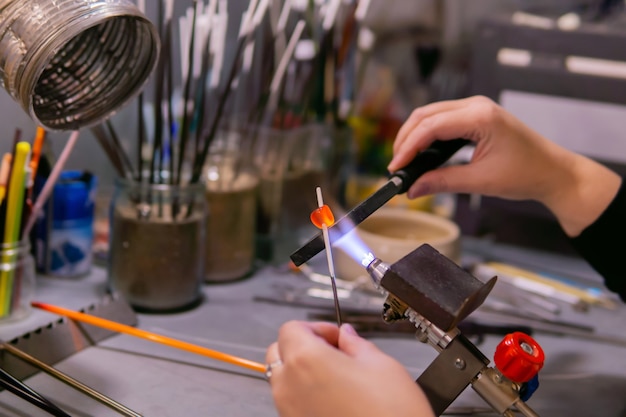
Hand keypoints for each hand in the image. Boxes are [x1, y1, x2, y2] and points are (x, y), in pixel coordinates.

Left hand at [265, 321, 433, 416]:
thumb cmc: (390, 414)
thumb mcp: (381, 365)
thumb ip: (356, 344)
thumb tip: (347, 336)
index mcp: (306, 359)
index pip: (292, 328)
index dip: (317, 327)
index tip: (337, 336)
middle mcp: (289, 385)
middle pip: (280, 350)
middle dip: (304, 345)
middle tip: (335, 352)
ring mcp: (288, 410)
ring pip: (283, 378)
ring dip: (303, 371)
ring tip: (338, 377)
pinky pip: (291, 402)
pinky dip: (305, 394)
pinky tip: (335, 397)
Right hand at [387, 96, 620, 236]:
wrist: (554, 172)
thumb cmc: (527, 173)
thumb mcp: (481, 182)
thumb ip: (443, 183)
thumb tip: (413, 189)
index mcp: (480, 116)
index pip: (430, 126)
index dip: (408, 147)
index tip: (396, 168)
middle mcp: (477, 106)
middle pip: (425, 115)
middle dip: (406, 140)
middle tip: (396, 166)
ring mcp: (476, 108)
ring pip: (431, 115)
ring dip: (414, 136)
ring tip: (404, 161)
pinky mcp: (476, 116)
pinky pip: (442, 120)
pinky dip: (427, 135)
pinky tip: (420, 153)